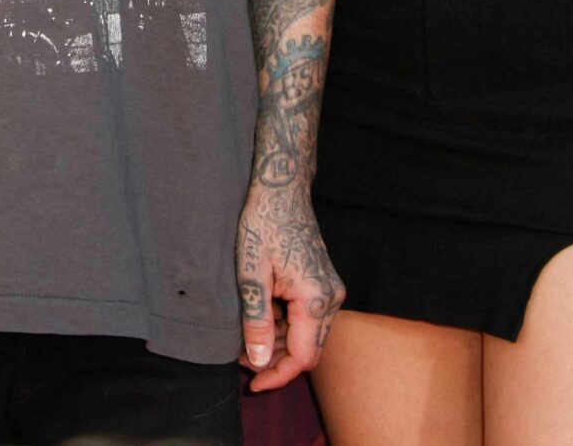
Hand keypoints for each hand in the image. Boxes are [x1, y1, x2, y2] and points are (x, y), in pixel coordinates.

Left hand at [235, 183, 343, 392]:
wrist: (282, 188)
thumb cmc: (264, 223)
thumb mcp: (250, 274)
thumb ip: (255, 321)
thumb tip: (257, 360)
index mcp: (316, 298)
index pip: (302, 357)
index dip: (277, 375)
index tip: (252, 383)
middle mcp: (331, 297)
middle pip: (308, 350)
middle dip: (275, 360)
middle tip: (241, 358)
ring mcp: (330, 289)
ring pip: (308, 335)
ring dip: (278, 342)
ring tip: (245, 337)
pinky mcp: (324, 282)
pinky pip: (308, 317)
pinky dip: (285, 325)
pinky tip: (261, 317)